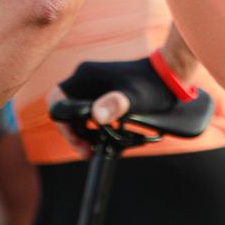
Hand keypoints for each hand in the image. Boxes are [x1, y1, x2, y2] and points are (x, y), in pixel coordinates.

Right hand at [52, 53, 188, 154]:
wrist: (167, 74)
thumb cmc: (151, 86)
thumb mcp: (135, 100)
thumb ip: (116, 106)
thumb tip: (97, 116)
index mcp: (85, 77)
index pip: (57, 103)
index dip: (64, 127)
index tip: (81, 143)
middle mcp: (84, 75)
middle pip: (63, 108)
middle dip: (72, 132)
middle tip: (88, 150)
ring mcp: (91, 79)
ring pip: (73, 108)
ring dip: (80, 128)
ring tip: (95, 144)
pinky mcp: (100, 85)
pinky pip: (84, 105)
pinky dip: (89, 121)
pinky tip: (103, 132)